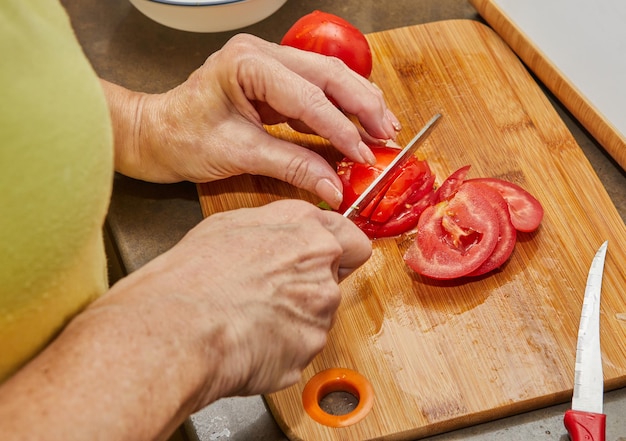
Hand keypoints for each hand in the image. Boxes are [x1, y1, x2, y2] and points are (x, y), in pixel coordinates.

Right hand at [101, 200, 371, 406]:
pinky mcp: (308, 350)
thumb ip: (278, 227)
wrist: (179, 325)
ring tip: (250, 318)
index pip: (354, 241)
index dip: (341, 253)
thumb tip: (287, 235)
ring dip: (295, 319)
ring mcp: (319, 312)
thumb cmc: (193, 274)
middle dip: (310, 287)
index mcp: (306, 231)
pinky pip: (300, 348)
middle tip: (271, 294)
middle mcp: (322, 269)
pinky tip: (250, 340)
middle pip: (334, 281)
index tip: (331, 261)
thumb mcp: (232, 224)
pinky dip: (282, 348)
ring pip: (317, 317)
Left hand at [107, 34, 400, 207]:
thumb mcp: (238, 155)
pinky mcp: (273, 79)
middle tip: (389, 135)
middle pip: (329, 74)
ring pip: (328, 76)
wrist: (156, 132)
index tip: (365, 154)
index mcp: (246, 64)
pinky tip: (358, 125)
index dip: (342, 128)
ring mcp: (269, 63)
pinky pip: (316, 89)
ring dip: (358, 103)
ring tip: (383, 128)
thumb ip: (292, 166)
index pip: (308, 97)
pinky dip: (340, 109)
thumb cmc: (182, 138)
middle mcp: (261, 54)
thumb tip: (335, 187)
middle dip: (363, 106)